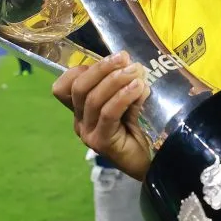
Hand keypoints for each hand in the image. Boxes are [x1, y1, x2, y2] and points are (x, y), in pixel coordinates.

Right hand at [51, 51, 152, 178]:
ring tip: (136, 72)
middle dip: (102, 68)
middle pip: (79, 88)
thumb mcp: (130, 101)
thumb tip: (130, 64)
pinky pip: (108, 114)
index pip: (66, 86)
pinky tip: (138, 88)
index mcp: (82, 109)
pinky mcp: (101, 142)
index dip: (83, 69)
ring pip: (93, 99)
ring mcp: (89, 133)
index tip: (112, 59)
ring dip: (115, 80)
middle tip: (124, 58)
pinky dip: (122, 97)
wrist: (155, 162)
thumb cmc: (141, 130)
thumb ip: (124, 85)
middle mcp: (80, 121)